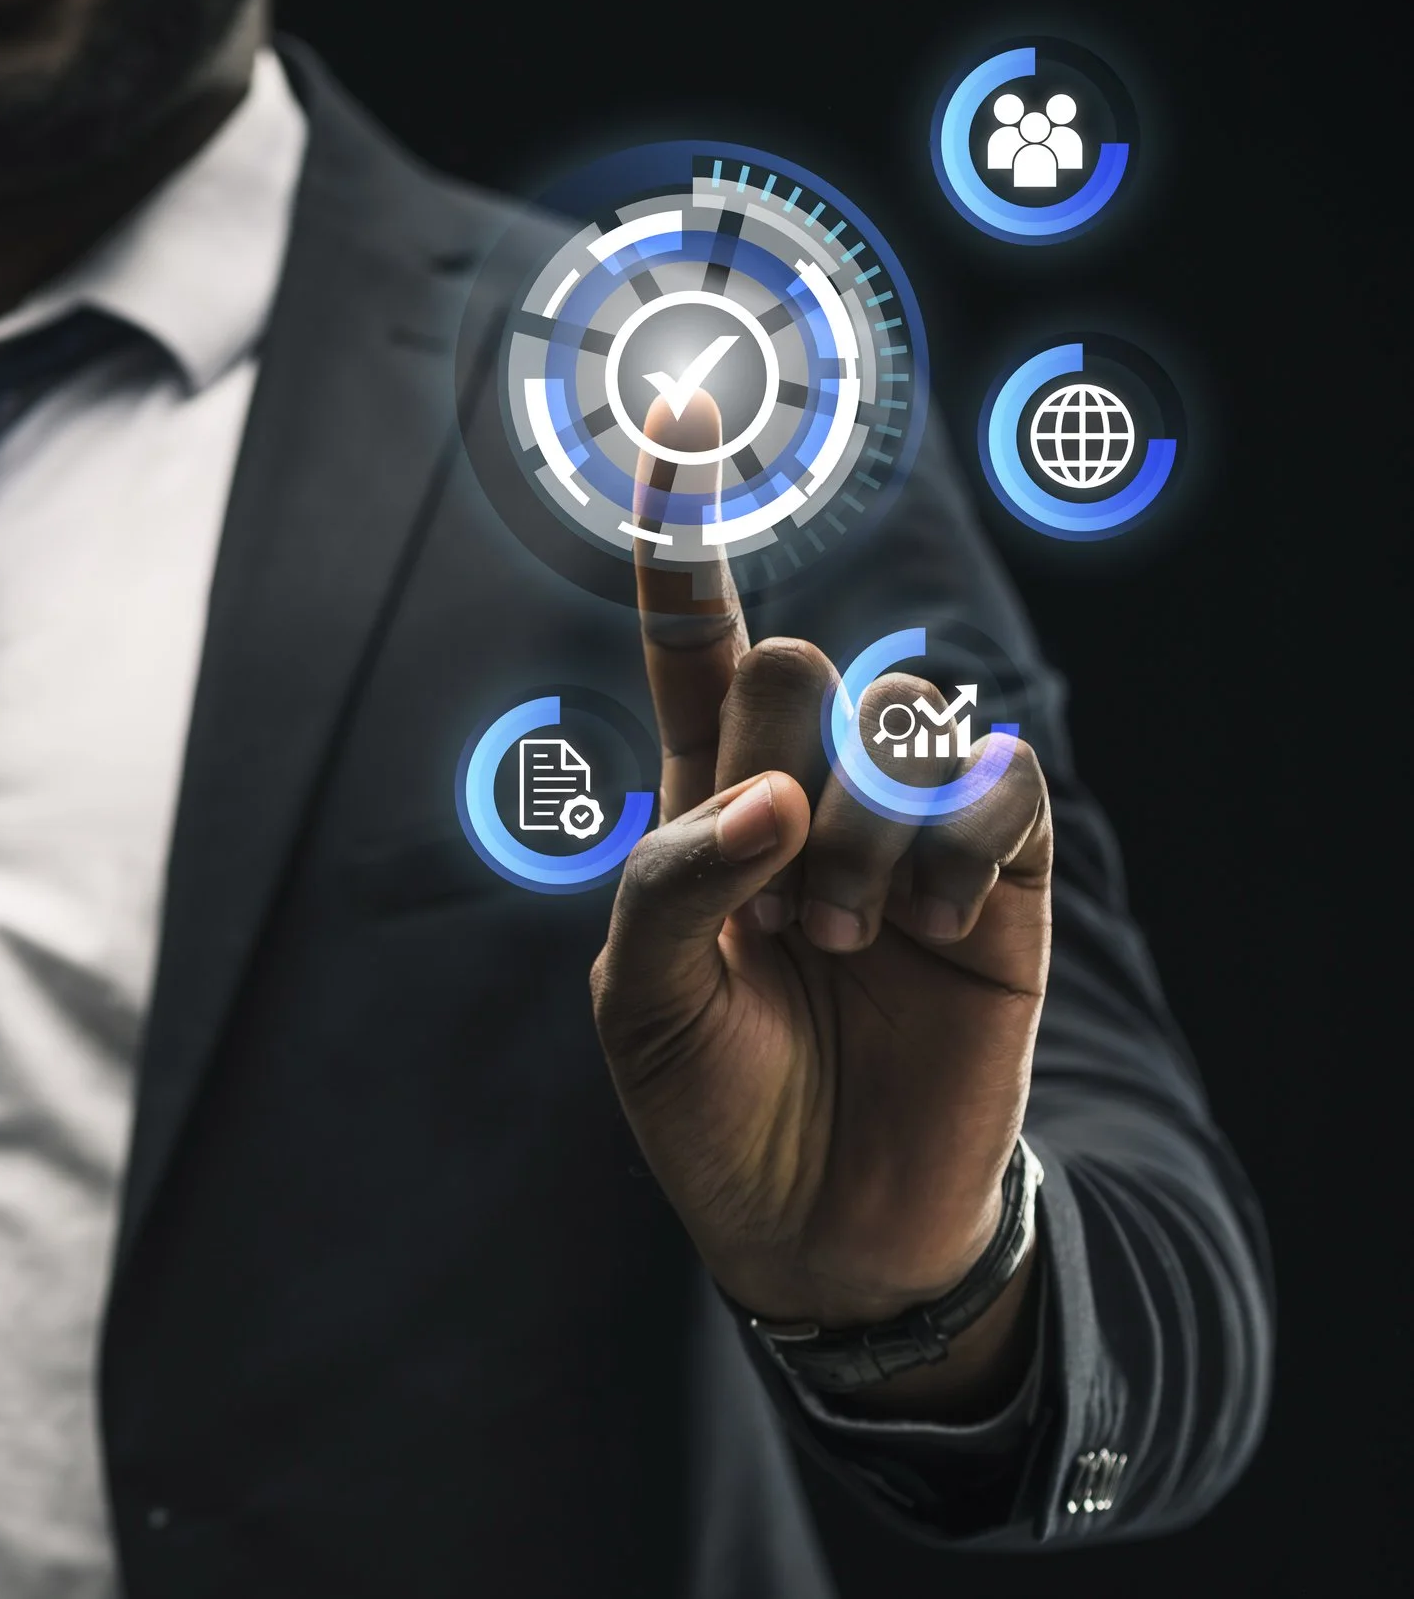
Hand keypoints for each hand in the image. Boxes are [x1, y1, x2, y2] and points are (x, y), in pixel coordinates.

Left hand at [591, 393, 1049, 1412]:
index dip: (682, 538)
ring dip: (856, 841)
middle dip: (772, 780)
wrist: (827, 1221)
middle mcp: (804, 785)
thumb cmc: (711, 1099)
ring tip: (842, 942)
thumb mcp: (641, 1002)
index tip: (676, 418)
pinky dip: (955, 845)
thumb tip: (773, 799)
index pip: (691, 645)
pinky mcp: (997, 872)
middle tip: (777, 909)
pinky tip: (927, 930)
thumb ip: (674, 883)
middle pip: (793, 668)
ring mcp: (906, 822)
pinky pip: (998, 779)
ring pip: (893, 720)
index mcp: (701, 798)